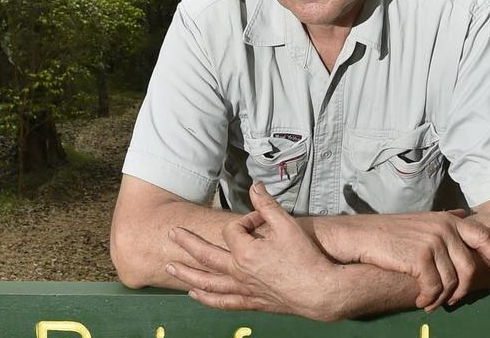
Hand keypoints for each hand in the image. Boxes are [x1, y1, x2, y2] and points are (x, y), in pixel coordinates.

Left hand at [165, 182, 345, 321]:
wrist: (318, 291)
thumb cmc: (305, 259)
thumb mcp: (287, 226)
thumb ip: (267, 206)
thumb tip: (255, 187)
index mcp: (245, 252)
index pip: (232, 230)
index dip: (246, 220)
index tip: (260, 219)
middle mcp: (238, 272)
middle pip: (205, 256)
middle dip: (187, 243)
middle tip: (173, 234)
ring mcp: (242, 289)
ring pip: (206, 283)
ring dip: (186, 274)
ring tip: (170, 267)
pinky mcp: (250, 302)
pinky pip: (221, 302)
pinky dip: (206, 299)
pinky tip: (195, 295)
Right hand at [335, 209, 489, 310]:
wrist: (361, 236)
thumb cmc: (390, 233)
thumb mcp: (422, 221)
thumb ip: (444, 222)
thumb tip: (465, 216)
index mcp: (448, 219)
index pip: (483, 235)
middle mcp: (445, 228)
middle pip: (469, 267)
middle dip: (463, 290)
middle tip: (452, 301)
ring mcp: (434, 241)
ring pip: (452, 281)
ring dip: (442, 298)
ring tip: (430, 303)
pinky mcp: (421, 256)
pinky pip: (436, 287)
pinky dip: (430, 298)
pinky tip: (421, 301)